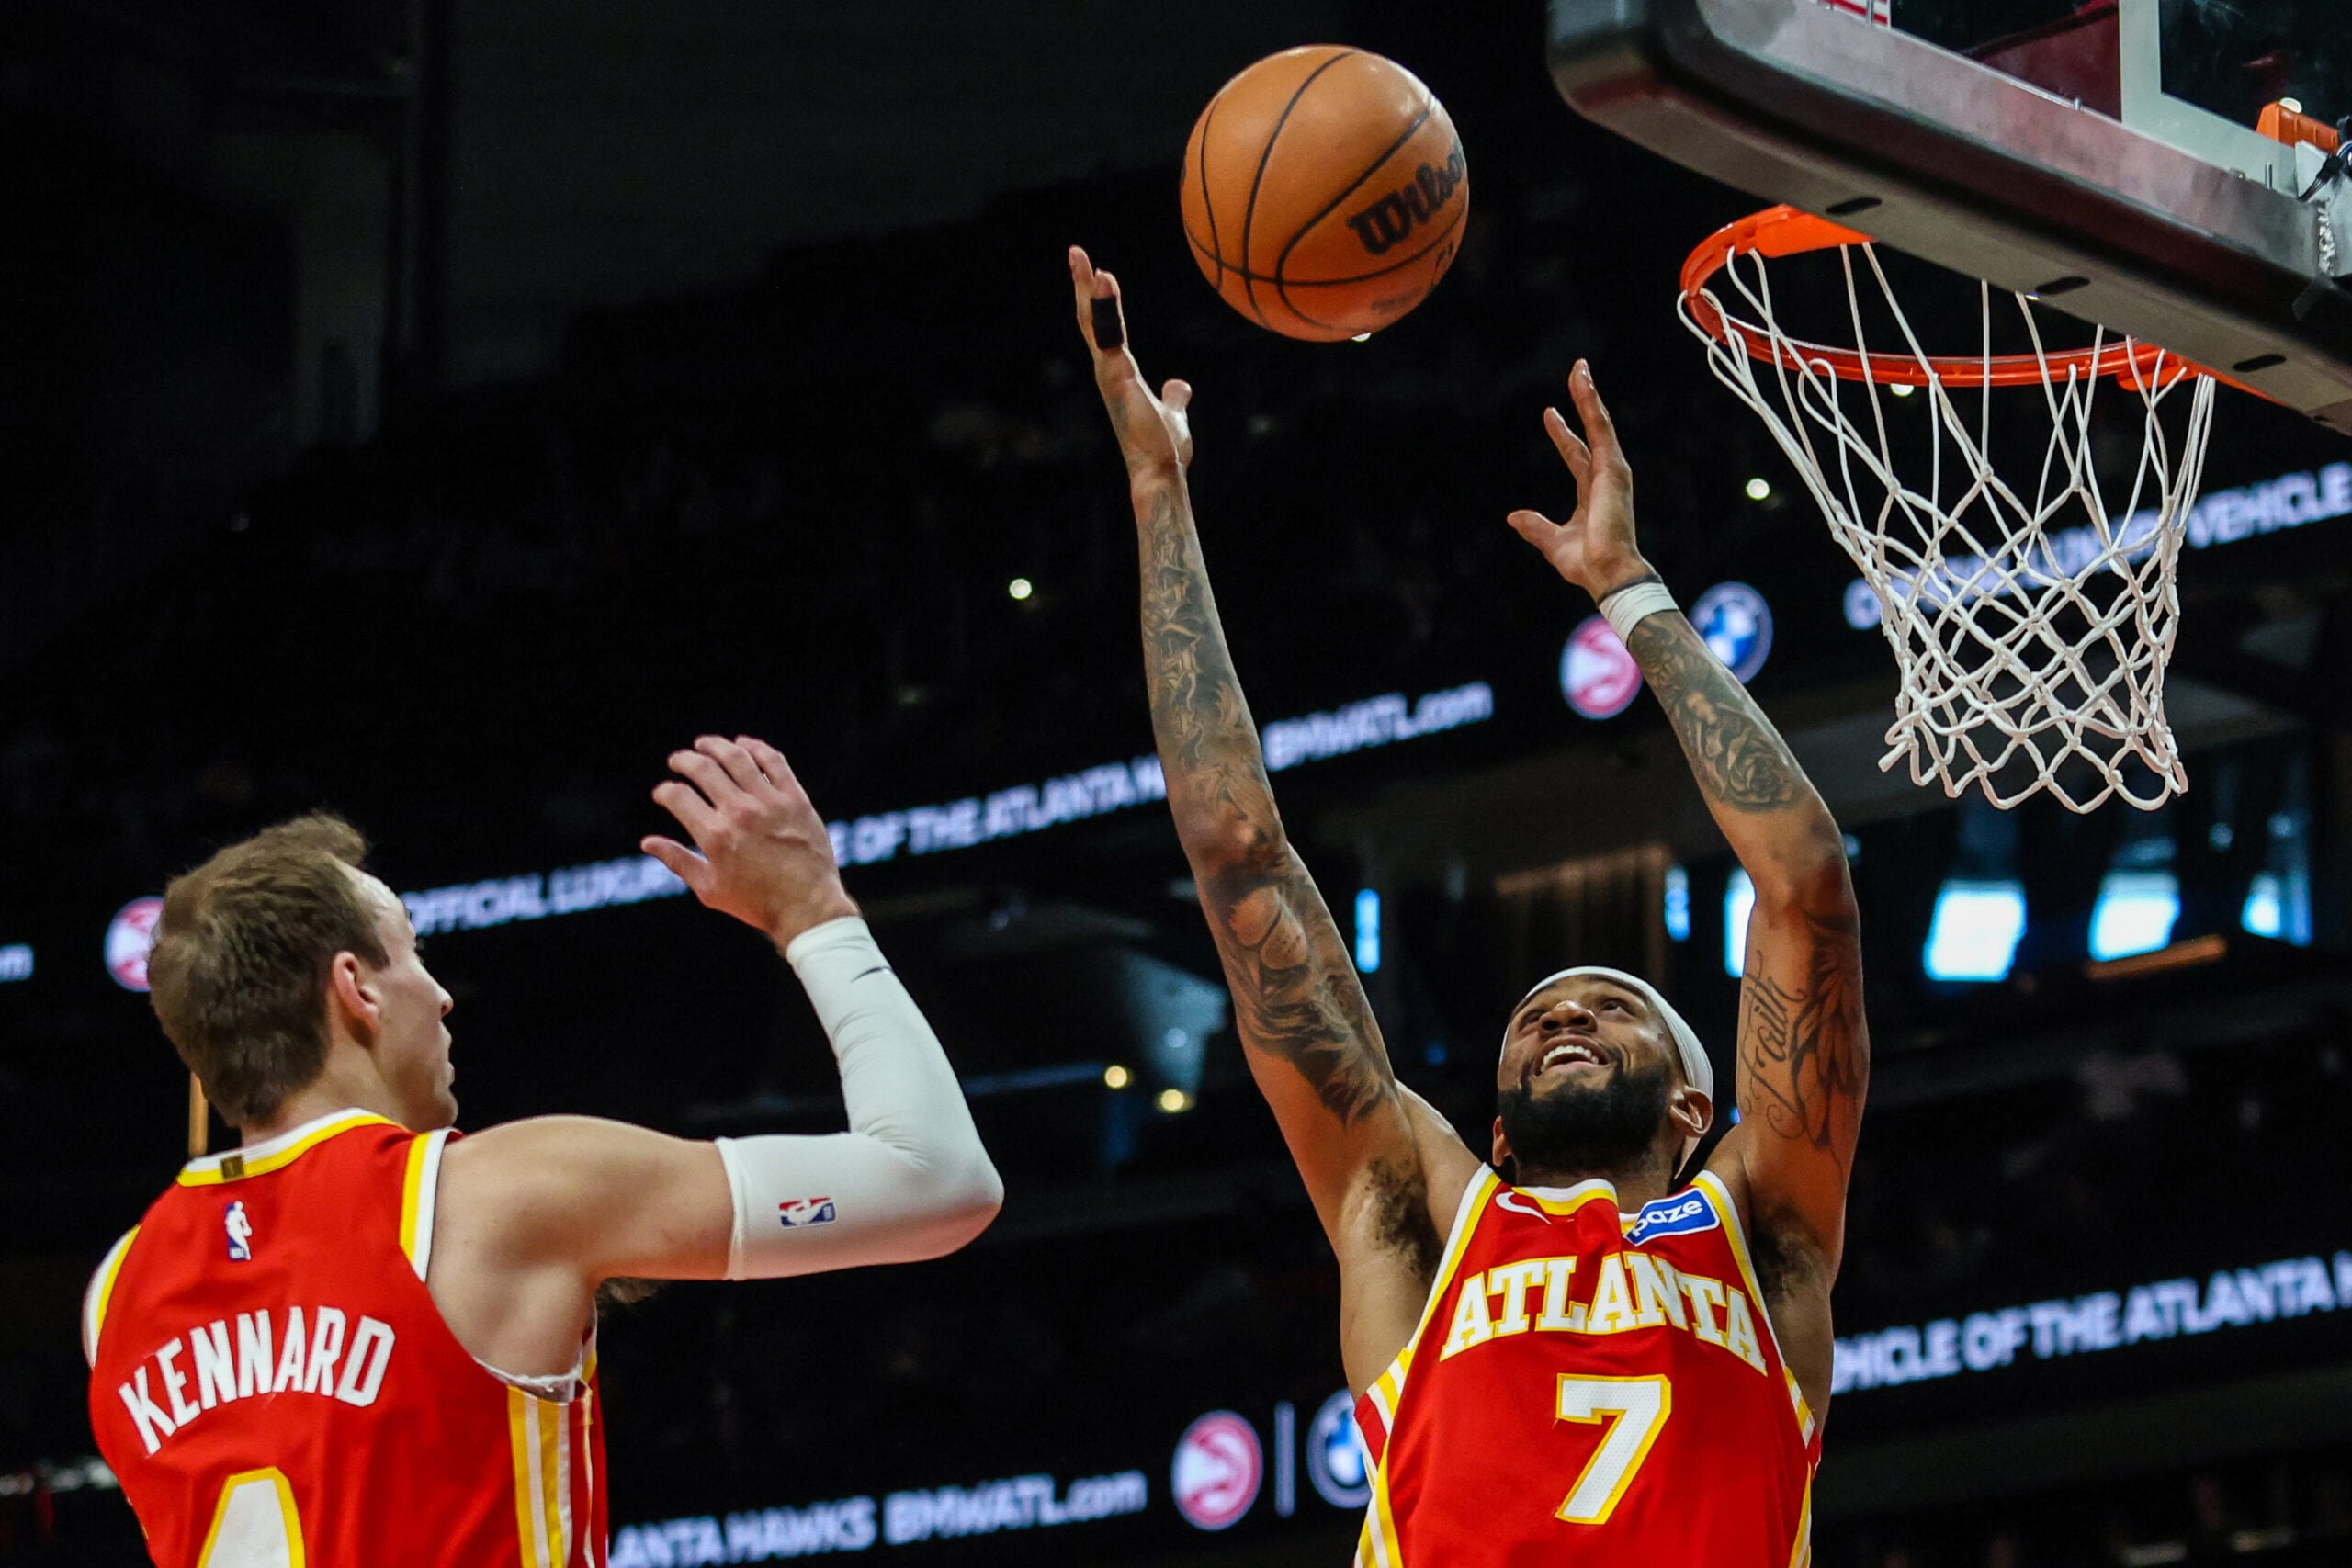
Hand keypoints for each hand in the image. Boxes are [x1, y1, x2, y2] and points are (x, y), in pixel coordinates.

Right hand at [642, 736, 857, 947]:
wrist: (807, 906)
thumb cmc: (756, 903)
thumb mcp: (710, 888)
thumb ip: (678, 861)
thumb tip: (647, 842)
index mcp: (714, 835)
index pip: (678, 797)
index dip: (665, 791)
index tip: (663, 793)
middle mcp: (739, 813)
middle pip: (703, 769)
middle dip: (684, 760)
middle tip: (678, 760)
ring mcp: (769, 803)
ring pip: (736, 758)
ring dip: (715, 746)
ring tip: (704, 744)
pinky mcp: (795, 799)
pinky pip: (774, 762)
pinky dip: (755, 748)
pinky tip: (743, 744)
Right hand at [1069, 245, 1192, 489]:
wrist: (1160, 474)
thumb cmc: (1163, 450)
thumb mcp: (1173, 414)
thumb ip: (1174, 397)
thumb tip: (1180, 386)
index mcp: (1119, 375)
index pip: (1103, 330)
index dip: (1096, 302)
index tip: (1095, 272)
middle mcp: (1108, 372)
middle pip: (1090, 321)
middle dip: (1082, 286)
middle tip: (1076, 252)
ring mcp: (1110, 377)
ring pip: (1094, 325)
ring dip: (1089, 292)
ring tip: (1085, 261)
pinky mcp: (1118, 381)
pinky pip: (1110, 338)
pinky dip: (1104, 311)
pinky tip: (1104, 285)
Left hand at [1505, 361, 1652, 600]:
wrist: (1607, 573)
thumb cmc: (1586, 564)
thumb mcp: (1553, 542)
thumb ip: (1536, 527)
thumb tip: (1513, 517)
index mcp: (1591, 493)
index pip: (1576, 455)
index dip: (1563, 434)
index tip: (1550, 414)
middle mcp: (1604, 478)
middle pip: (1592, 431)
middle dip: (1584, 402)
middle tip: (1577, 374)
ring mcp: (1611, 471)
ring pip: (1599, 423)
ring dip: (1589, 395)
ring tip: (1579, 368)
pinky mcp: (1612, 468)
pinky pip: (1601, 428)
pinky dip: (1592, 405)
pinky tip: (1584, 384)